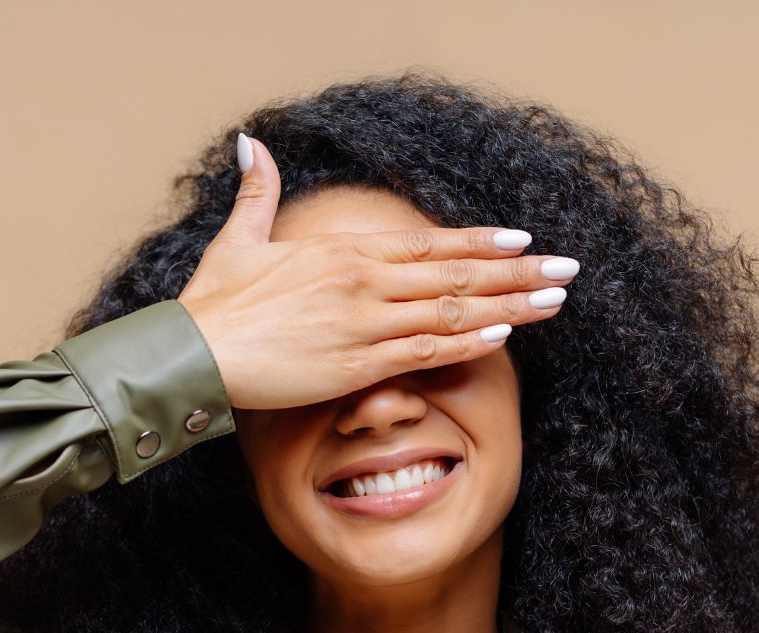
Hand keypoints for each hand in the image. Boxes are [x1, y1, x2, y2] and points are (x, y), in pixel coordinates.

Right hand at [177, 134, 577, 410]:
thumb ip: (258, 192)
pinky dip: (467, 343)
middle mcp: (365, 281)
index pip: (428, 243)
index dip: (480, 243)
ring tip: (554, 302)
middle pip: (456, 274)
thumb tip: (252, 142)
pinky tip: (504, 336)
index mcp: (344, 251)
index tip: (522, 240)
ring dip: (510, 306)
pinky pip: (425, 351)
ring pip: (452, 310)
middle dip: (517, 272)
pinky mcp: (357, 363)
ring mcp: (365, 322)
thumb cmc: (215, 302)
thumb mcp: (238, 239)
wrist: (192, 353)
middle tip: (566, 269)